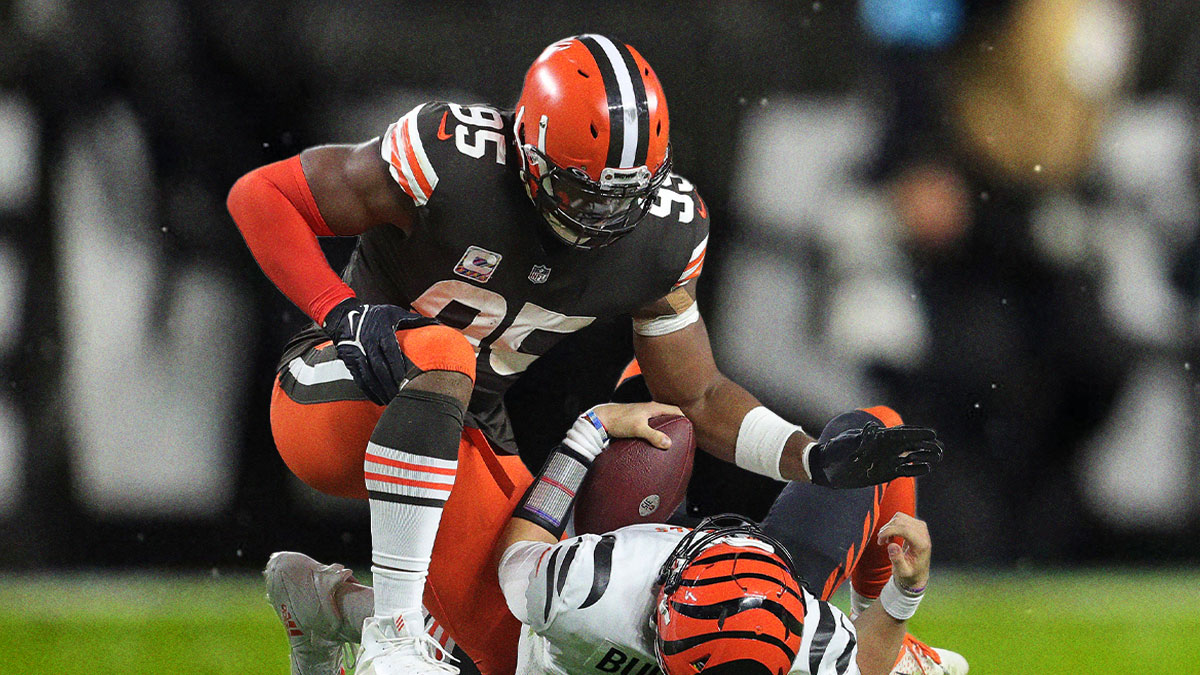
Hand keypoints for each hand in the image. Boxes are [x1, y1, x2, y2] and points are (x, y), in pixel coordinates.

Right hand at [321, 298, 438, 404]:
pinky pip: (359, 379)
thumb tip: (437, 323)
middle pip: (379, 367)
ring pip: (369, 376)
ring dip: (380, 391)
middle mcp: (367, 342)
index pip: (390, 351)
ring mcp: (357, 352)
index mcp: (381, 330)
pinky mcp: (349, 361)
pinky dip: (369, 391)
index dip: (397, 367)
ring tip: (392, 402)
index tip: (406, 381)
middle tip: (401, 397)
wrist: (345, 316)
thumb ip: (414, 319)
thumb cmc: (375, 315)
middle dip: (390, 384)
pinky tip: (379, 399)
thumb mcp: (394, 312)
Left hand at [591, 402, 682, 449]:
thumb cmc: (618, 420)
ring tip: (675, 438)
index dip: (686, 418)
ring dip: (668, 427)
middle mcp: (649, 408)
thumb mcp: (638, 428)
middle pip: (670, 414)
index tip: (694, 428)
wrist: (600, 419)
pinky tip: (656, 440)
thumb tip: (669, 443)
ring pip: (660, 419)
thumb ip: (653, 436)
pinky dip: (657, 431)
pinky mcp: (636, 421)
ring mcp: (643, 414)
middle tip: (688, 433)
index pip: (676, 410)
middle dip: (679, 422)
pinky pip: (652, 425)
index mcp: (653, 407)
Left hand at [806, 419, 942, 487]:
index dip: (917, 433)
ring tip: (939, 455)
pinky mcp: (886, 472)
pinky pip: (904, 470)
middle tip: (940, 447)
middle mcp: (885, 447)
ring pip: (910, 456)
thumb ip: (860, 437)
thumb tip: (872, 427)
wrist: (826, 468)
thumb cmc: (834, 451)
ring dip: (924, 455)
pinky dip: (915, 469)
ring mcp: (887, 459)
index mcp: (878, 437)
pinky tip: (926, 468)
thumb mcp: (845, 443)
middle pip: (910, 444)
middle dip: (925, 444)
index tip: (932, 434)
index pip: (901, 434)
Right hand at [876, 512, 930, 590]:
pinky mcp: (917, 524)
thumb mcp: (902, 572)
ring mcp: (921, 527)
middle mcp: (923, 533)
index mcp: (922, 544)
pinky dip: (892, 525)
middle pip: (901, 521)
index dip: (889, 531)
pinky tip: (891, 536)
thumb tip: (892, 545)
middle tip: (880, 542)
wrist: (918, 572)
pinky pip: (901, 518)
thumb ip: (897, 560)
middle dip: (887, 529)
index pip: (904, 529)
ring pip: (899, 517)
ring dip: (888, 527)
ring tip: (886, 540)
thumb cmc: (910, 573)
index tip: (880, 540)